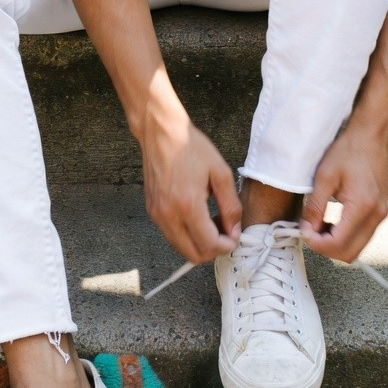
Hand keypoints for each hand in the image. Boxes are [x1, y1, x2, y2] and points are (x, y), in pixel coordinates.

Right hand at [140, 98, 240, 263]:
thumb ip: (230, 205)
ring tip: (212, 222)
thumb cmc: (190, 147)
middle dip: (214, 249)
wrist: (160, 132)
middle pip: (194, 255)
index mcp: (187, 205)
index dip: (227, 245)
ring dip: (200, 244)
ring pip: (181, 249)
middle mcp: (168, 215)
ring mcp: (157, 215)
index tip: (235, 232)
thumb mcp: (220, 172)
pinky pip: (172, 236)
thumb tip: (234, 229)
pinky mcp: (152, 211)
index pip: (209, 245)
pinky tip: (198, 216)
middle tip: (225, 231)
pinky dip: (187, 235)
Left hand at [299, 124, 387, 262]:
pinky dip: (345, 236)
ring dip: (335, 244)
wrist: (373, 137)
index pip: (338, 244)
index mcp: (362, 207)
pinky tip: (331, 222)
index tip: (303, 231)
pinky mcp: (380, 212)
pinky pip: (362, 237)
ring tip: (318, 226)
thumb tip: (307, 229)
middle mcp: (376, 216)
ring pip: (357, 248)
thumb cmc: (349, 151)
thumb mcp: (325, 176)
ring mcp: (381, 215)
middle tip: (309, 232)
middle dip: (325, 248)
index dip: (317, 244)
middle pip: (350, 253)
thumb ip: (315, 206)